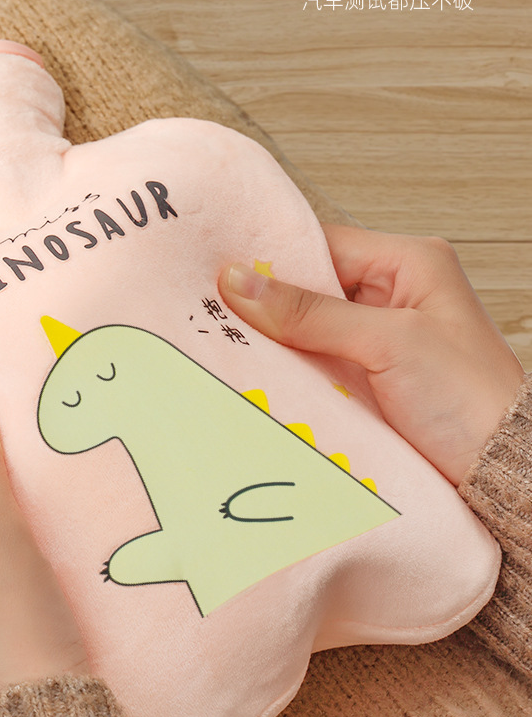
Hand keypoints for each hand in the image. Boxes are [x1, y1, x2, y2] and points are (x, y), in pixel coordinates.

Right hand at [219, 226, 524, 485]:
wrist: (502, 471)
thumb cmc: (468, 398)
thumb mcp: (387, 342)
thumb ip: (311, 312)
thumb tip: (239, 281)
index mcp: (410, 263)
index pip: (323, 244)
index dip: (272, 259)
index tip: (219, 274)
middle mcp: (395, 294)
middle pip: (311, 288)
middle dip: (269, 306)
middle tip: (215, 315)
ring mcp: (382, 339)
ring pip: (310, 329)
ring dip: (278, 344)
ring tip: (230, 347)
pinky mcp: (372, 380)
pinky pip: (319, 364)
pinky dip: (293, 373)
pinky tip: (262, 378)